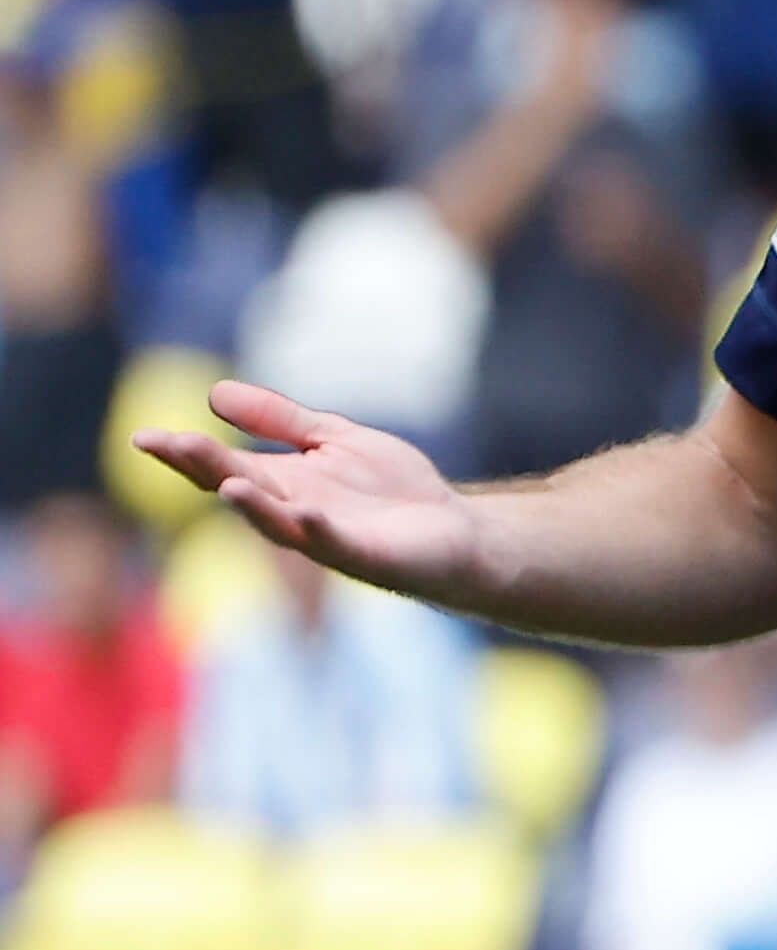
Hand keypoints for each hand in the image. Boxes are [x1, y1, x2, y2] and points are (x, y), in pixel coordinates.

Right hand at [129, 380, 478, 598]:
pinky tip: (308, 513)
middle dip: (205, 469)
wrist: (459, 531)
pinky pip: (338, 544)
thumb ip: (280, 419)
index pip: (222, 466)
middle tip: (168, 445)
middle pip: (241, 489)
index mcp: (283, 483)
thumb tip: (214, 393)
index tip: (144, 437)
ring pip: (280, 524)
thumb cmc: (395, 491)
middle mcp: (295, 512)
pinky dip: (320, 530)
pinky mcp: (368, 556)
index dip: (185, 454)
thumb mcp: (333, 439)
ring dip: (253, 506)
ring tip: (227, 483)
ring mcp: (328, 538)